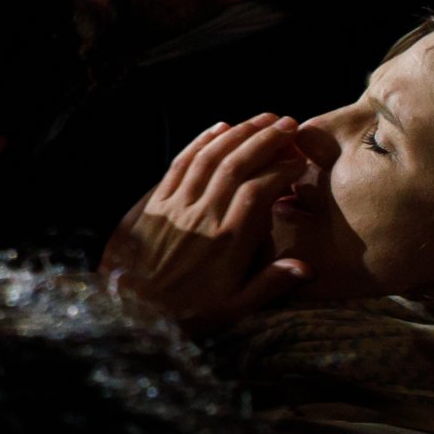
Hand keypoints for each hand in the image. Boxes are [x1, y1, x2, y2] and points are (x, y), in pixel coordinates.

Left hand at [100, 116, 311, 326]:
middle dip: (265, 140)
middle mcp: (202, 216)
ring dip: (237, 134)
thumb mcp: (232, 310)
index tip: (301, 160)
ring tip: (262, 119)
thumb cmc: (185, 314)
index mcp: (227, 241)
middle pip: (236, 165)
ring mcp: (175, 206)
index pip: (259, 190)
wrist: (127, 312)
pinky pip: (179, 164)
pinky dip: (200, 142)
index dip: (282, 170)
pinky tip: (218, 128)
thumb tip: (306, 266)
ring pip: (209, 158)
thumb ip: (269, 285)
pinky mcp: (153, 203)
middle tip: (289, 124)